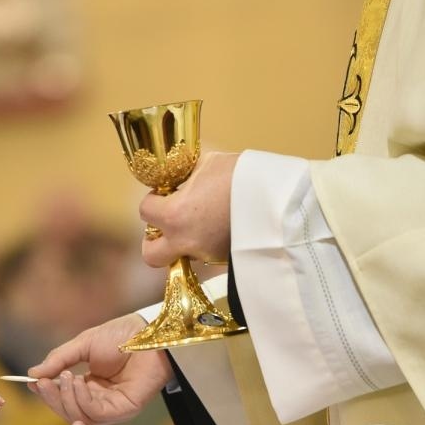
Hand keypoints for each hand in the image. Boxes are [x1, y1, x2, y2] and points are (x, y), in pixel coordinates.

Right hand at [28, 313, 171, 424]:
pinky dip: (82, 400)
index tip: (32, 382)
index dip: (47, 392)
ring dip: (66, 398)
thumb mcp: (83, 345)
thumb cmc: (121, 334)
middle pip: (68, 410)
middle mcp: (100, 399)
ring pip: (78, 416)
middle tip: (41, 382)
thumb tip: (32, 373)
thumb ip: (59, 360)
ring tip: (65, 376)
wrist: (148, 332)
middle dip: (52, 397)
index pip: (64, 397)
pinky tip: (78, 382)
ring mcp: (112, 407)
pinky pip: (95, 413)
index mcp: (91, 385)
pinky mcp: (123, 410)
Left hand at [140, 151, 237, 266]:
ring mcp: (205, 254)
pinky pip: (204, 256)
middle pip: (151, 255)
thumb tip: (178, 172)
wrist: (279, 198)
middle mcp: (185, 241)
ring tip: (199, 221)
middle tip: (164, 226)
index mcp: (174, 215)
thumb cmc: (242, 176)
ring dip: (182, 242)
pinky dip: (205, 244)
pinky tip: (220, 226)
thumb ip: (186, 173)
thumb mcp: (208, 164)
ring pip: (180, 256)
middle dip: (153, 241)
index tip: (165, 193)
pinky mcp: (225, 260)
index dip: (153, 200)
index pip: (145, 212)